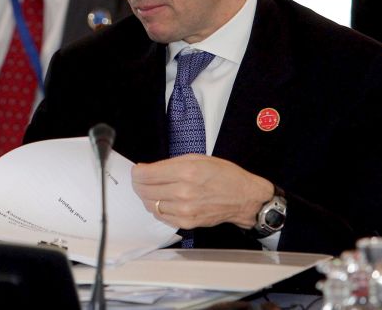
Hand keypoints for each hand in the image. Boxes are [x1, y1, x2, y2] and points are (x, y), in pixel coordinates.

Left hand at [131, 154, 272, 229]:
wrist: (244, 198)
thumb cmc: (224, 176)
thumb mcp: (197, 158)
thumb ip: (169, 164)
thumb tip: (146, 169)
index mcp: (185, 172)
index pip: (145, 175)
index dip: (137, 172)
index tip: (138, 171)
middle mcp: (183, 192)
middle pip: (143, 190)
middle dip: (138, 184)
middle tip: (141, 180)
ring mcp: (185, 210)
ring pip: (150, 204)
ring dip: (147, 197)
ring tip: (155, 190)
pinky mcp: (187, 222)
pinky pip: (161, 216)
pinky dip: (157, 208)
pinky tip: (164, 201)